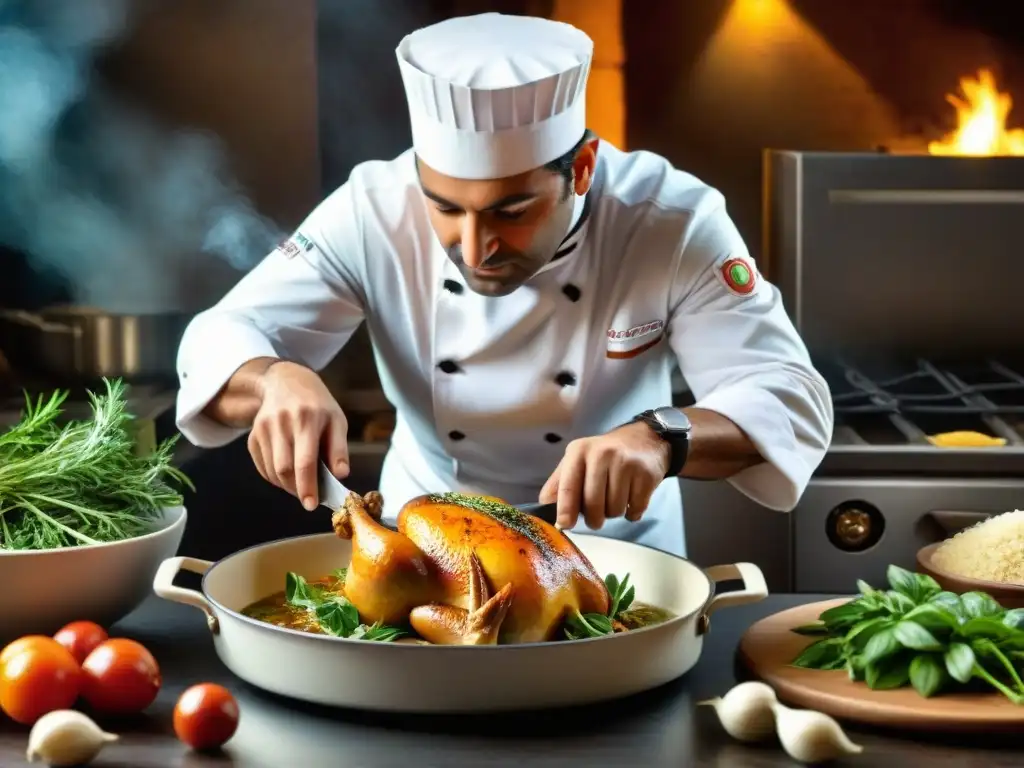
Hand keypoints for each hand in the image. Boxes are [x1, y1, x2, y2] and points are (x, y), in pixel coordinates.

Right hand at [247, 361, 348, 509]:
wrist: (285, 382)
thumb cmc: (317, 405)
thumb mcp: (337, 420)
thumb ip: (339, 449)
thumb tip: (341, 475)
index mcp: (306, 419)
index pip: (305, 460)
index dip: (307, 486)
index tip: (312, 504)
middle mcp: (281, 423)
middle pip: (284, 469)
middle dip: (297, 490)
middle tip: (309, 498)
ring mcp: (263, 429)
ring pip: (272, 471)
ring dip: (287, 486)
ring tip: (302, 485)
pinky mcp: (253, 436)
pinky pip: (263, 467)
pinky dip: (275, 478)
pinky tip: (288, 475)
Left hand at [538, 421, 669, 529]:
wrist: (644, 440)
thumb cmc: (603, 455)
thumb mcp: (577, 460)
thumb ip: (559, 483)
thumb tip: (544, 507)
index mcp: (579, 452)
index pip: (569, 486)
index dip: (566, 509)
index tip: (565, 525)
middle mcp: (602, 454)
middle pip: (593, 504)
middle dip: (593, 519)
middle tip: (595, 517)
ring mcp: (626, 464)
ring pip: (614, 510)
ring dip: (613, 513)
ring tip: (615, 498)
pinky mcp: (647, 476)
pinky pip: (634, 510)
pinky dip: (631, 512)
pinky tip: (631, 498)